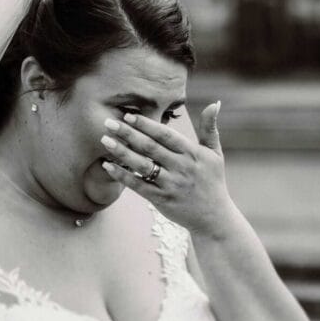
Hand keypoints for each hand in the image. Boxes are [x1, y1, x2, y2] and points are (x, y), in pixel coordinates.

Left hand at [101, 102, 234, 236]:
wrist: (214, 218)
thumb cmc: (212, 181)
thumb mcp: (215, 153)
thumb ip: (210, 128)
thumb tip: (214, 103)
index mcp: (192, 153)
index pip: (166, 135)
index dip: (147, 125)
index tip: (129, 115)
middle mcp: (181, 167)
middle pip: (150, 147)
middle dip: (128, 133)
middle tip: (108, 122)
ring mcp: (171, 184)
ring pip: (142, 165)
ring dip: (122, 152)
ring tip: (105, 140)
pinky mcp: (162, 200)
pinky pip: (138, 186)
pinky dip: (122, 176)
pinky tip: (108, 166)